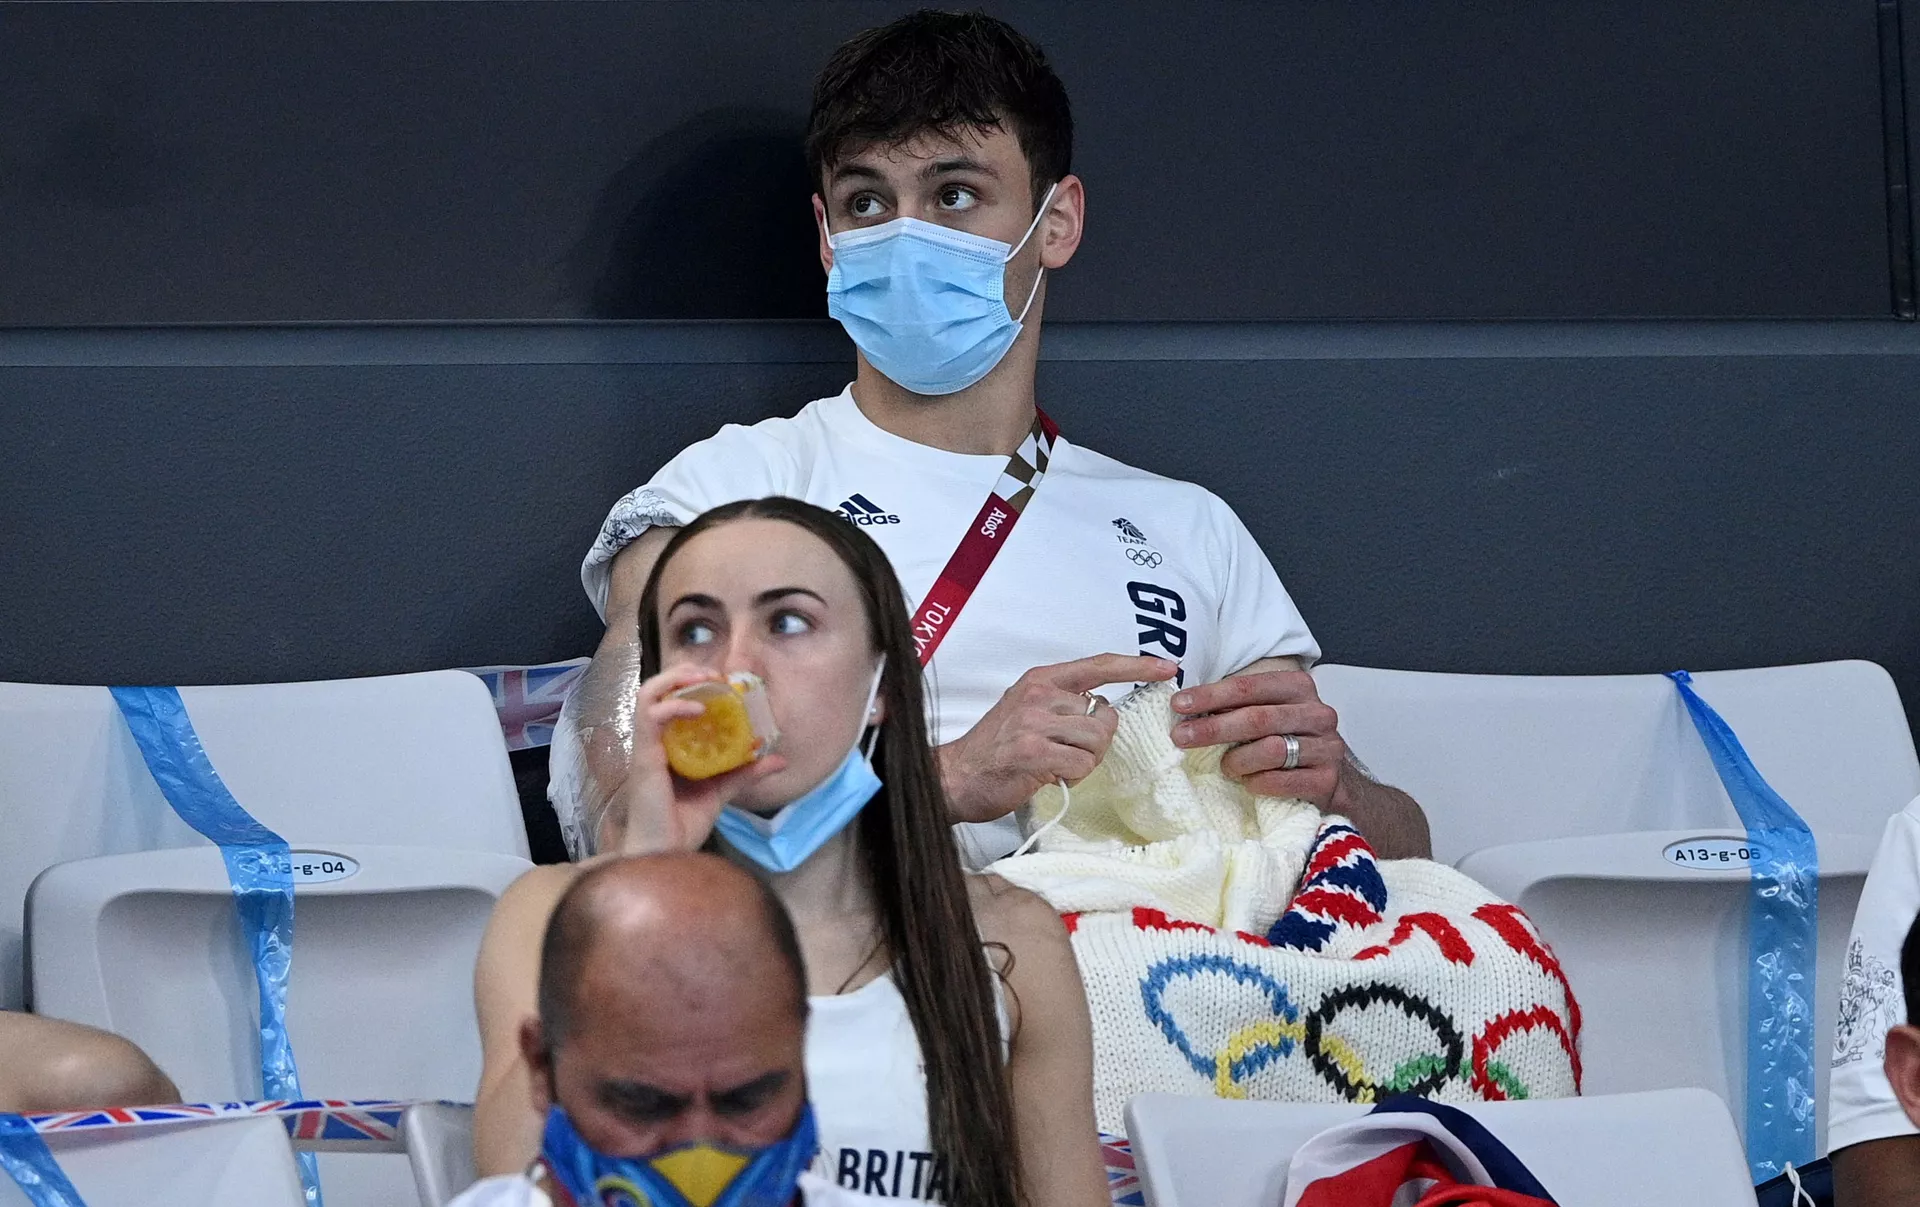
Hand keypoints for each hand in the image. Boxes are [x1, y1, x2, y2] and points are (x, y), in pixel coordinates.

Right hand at [605, 665, 786, 854]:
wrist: (666, 854)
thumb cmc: (683, 826)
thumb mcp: (722, 791)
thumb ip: (745, 772)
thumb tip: (780, 759)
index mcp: (668, 745)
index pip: (672, 699)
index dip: (695, 683)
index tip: (725, 682)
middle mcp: (654, 742)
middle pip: (656, 689)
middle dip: (685, 673)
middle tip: (715, 674)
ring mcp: (647, 747)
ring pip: (647, 695)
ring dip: (677, 680)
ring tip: (705, 680)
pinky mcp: (644, 757)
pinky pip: (651, 717)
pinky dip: (675, 705)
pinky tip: (699, 708)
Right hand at [938, 654, 1179, 823]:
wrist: (955, 777)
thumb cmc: (996, 748)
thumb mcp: (1028, 710)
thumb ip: (1064, 705)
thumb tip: (1107, 712)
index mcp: (1040, 679)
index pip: (1099, 665)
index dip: (1137, 666)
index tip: (1168, 668)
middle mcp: (1039, 694)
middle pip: (1105, 716)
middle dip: (1096, 742)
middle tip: (1067, 754)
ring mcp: (1035, 722)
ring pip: (1097, 741)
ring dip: (1085, 761)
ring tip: (1056, 765)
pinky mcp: (1034, 752)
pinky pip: (1081, 765)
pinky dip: (1072, 777)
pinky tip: (1049, 776)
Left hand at [1170, 668, 1343, 807]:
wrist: (1335, 781)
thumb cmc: (1290, 742)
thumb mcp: (1268, 715)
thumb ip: (1237, 707)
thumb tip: (1186, 707)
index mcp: (1298, 688)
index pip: (1249, 686)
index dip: (1211, 695)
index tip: (1178, 705)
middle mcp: (1317, 713)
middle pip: (1257, 717)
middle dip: (1214, 727)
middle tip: (1181, 737)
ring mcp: (1326, 747)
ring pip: (1270, 749)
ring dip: (1238, 760)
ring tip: (1227, 768)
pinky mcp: (1327, 779)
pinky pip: (1282, 780)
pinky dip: (1258, 783)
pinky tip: (1249, 783)